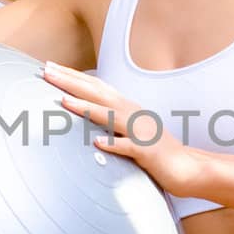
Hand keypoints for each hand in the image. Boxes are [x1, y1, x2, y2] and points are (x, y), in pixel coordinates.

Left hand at [42, 61, 205, 201]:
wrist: (188, 167)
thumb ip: (110, 120)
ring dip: (86, 108)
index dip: (73, 75)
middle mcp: (133, 114)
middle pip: (98, 94)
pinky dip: (113, 144)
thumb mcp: (130, 130)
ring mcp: (140, 132)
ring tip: (63, 101)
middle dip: (71, 82)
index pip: (96, 86)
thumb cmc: (155, 151)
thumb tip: (85, 111)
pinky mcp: (148, 152)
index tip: (50, 66)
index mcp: (127, 108)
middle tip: (46, 71)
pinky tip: (97, 143)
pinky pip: (128, 148)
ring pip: (110, 117)